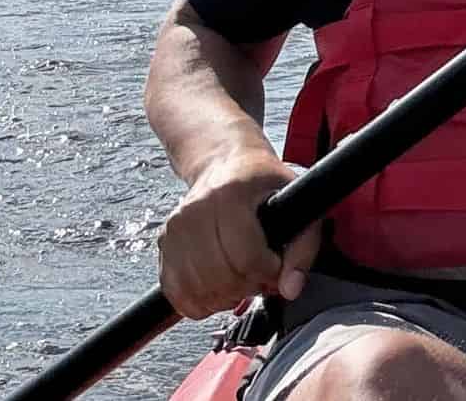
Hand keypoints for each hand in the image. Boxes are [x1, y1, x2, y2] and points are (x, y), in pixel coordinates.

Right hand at [157, 145, 321, 319]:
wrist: (226, 164)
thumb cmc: (262, 182)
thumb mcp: (295, 200)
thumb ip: (303, 247)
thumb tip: (291, 289)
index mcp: (231, 194)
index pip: (245, 254)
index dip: (266, 272)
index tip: (275, 267)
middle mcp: (196, 209)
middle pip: (220, 275)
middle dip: (247, 287)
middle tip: (261, 277)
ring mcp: (175, 227)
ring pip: (196, 289)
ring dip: (224, 298)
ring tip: (242, 282)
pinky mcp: (163, 243)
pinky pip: (175, 291)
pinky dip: (198, 302)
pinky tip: (219, 290)